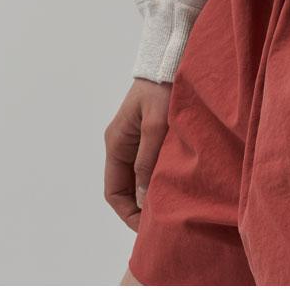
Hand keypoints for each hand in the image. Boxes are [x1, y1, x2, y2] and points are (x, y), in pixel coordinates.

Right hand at [104, 69, 171, 221]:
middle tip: (162, 226)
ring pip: (137, 180)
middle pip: (125, 189)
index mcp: (116, 143)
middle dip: (139, 210)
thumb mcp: (155, 124)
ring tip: (170, 211)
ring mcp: (135, 142)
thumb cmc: (162, 89)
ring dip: (149, 196)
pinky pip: (149, 168)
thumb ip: (147, 158)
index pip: (113, 191)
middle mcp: (122, 146)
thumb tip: (141, 195)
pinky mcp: (149, 138)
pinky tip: (175, 189)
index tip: (146, 228)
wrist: (171, 60)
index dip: (127, 213)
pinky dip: (158, 183)